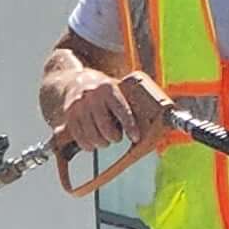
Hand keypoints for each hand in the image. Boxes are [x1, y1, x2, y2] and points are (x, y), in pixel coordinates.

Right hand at [53, 70, 174, 154]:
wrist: (74, 83)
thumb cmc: (103, 90)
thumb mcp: (117, 89)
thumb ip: (133, 102)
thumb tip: (160, 119)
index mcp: (109, 88)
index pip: (122, 110)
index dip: (130, 126)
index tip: (136, 137)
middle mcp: (92, 97)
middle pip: (106, 129)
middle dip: (114, 137)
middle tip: (116, 136)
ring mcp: (78, 108)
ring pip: (93, 137)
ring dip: (102, 142)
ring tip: (105, 138)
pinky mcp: (68, 118)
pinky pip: (81, 140)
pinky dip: (89, 145)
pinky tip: (93, 141)